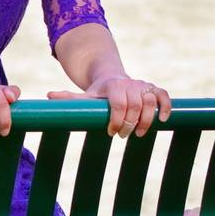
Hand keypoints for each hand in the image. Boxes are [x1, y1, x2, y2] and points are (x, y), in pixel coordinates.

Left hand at [47, 74, 170, 136]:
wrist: (112, 79)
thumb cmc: (98, 93)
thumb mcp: (84, 96)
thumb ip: (69, 98)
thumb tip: (48, 96)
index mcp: (113, 86)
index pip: (120, 103)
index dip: (117, 119)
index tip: (111, 131)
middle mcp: (131, 84)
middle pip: (137, 105)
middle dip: (131, 123)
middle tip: (123, 135)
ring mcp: (143, 86)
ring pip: (151, 102)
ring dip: (148, 120)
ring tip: (139, 133)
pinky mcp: (154, 90)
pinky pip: (164, 96)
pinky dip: (165, 107)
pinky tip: (162, 120)